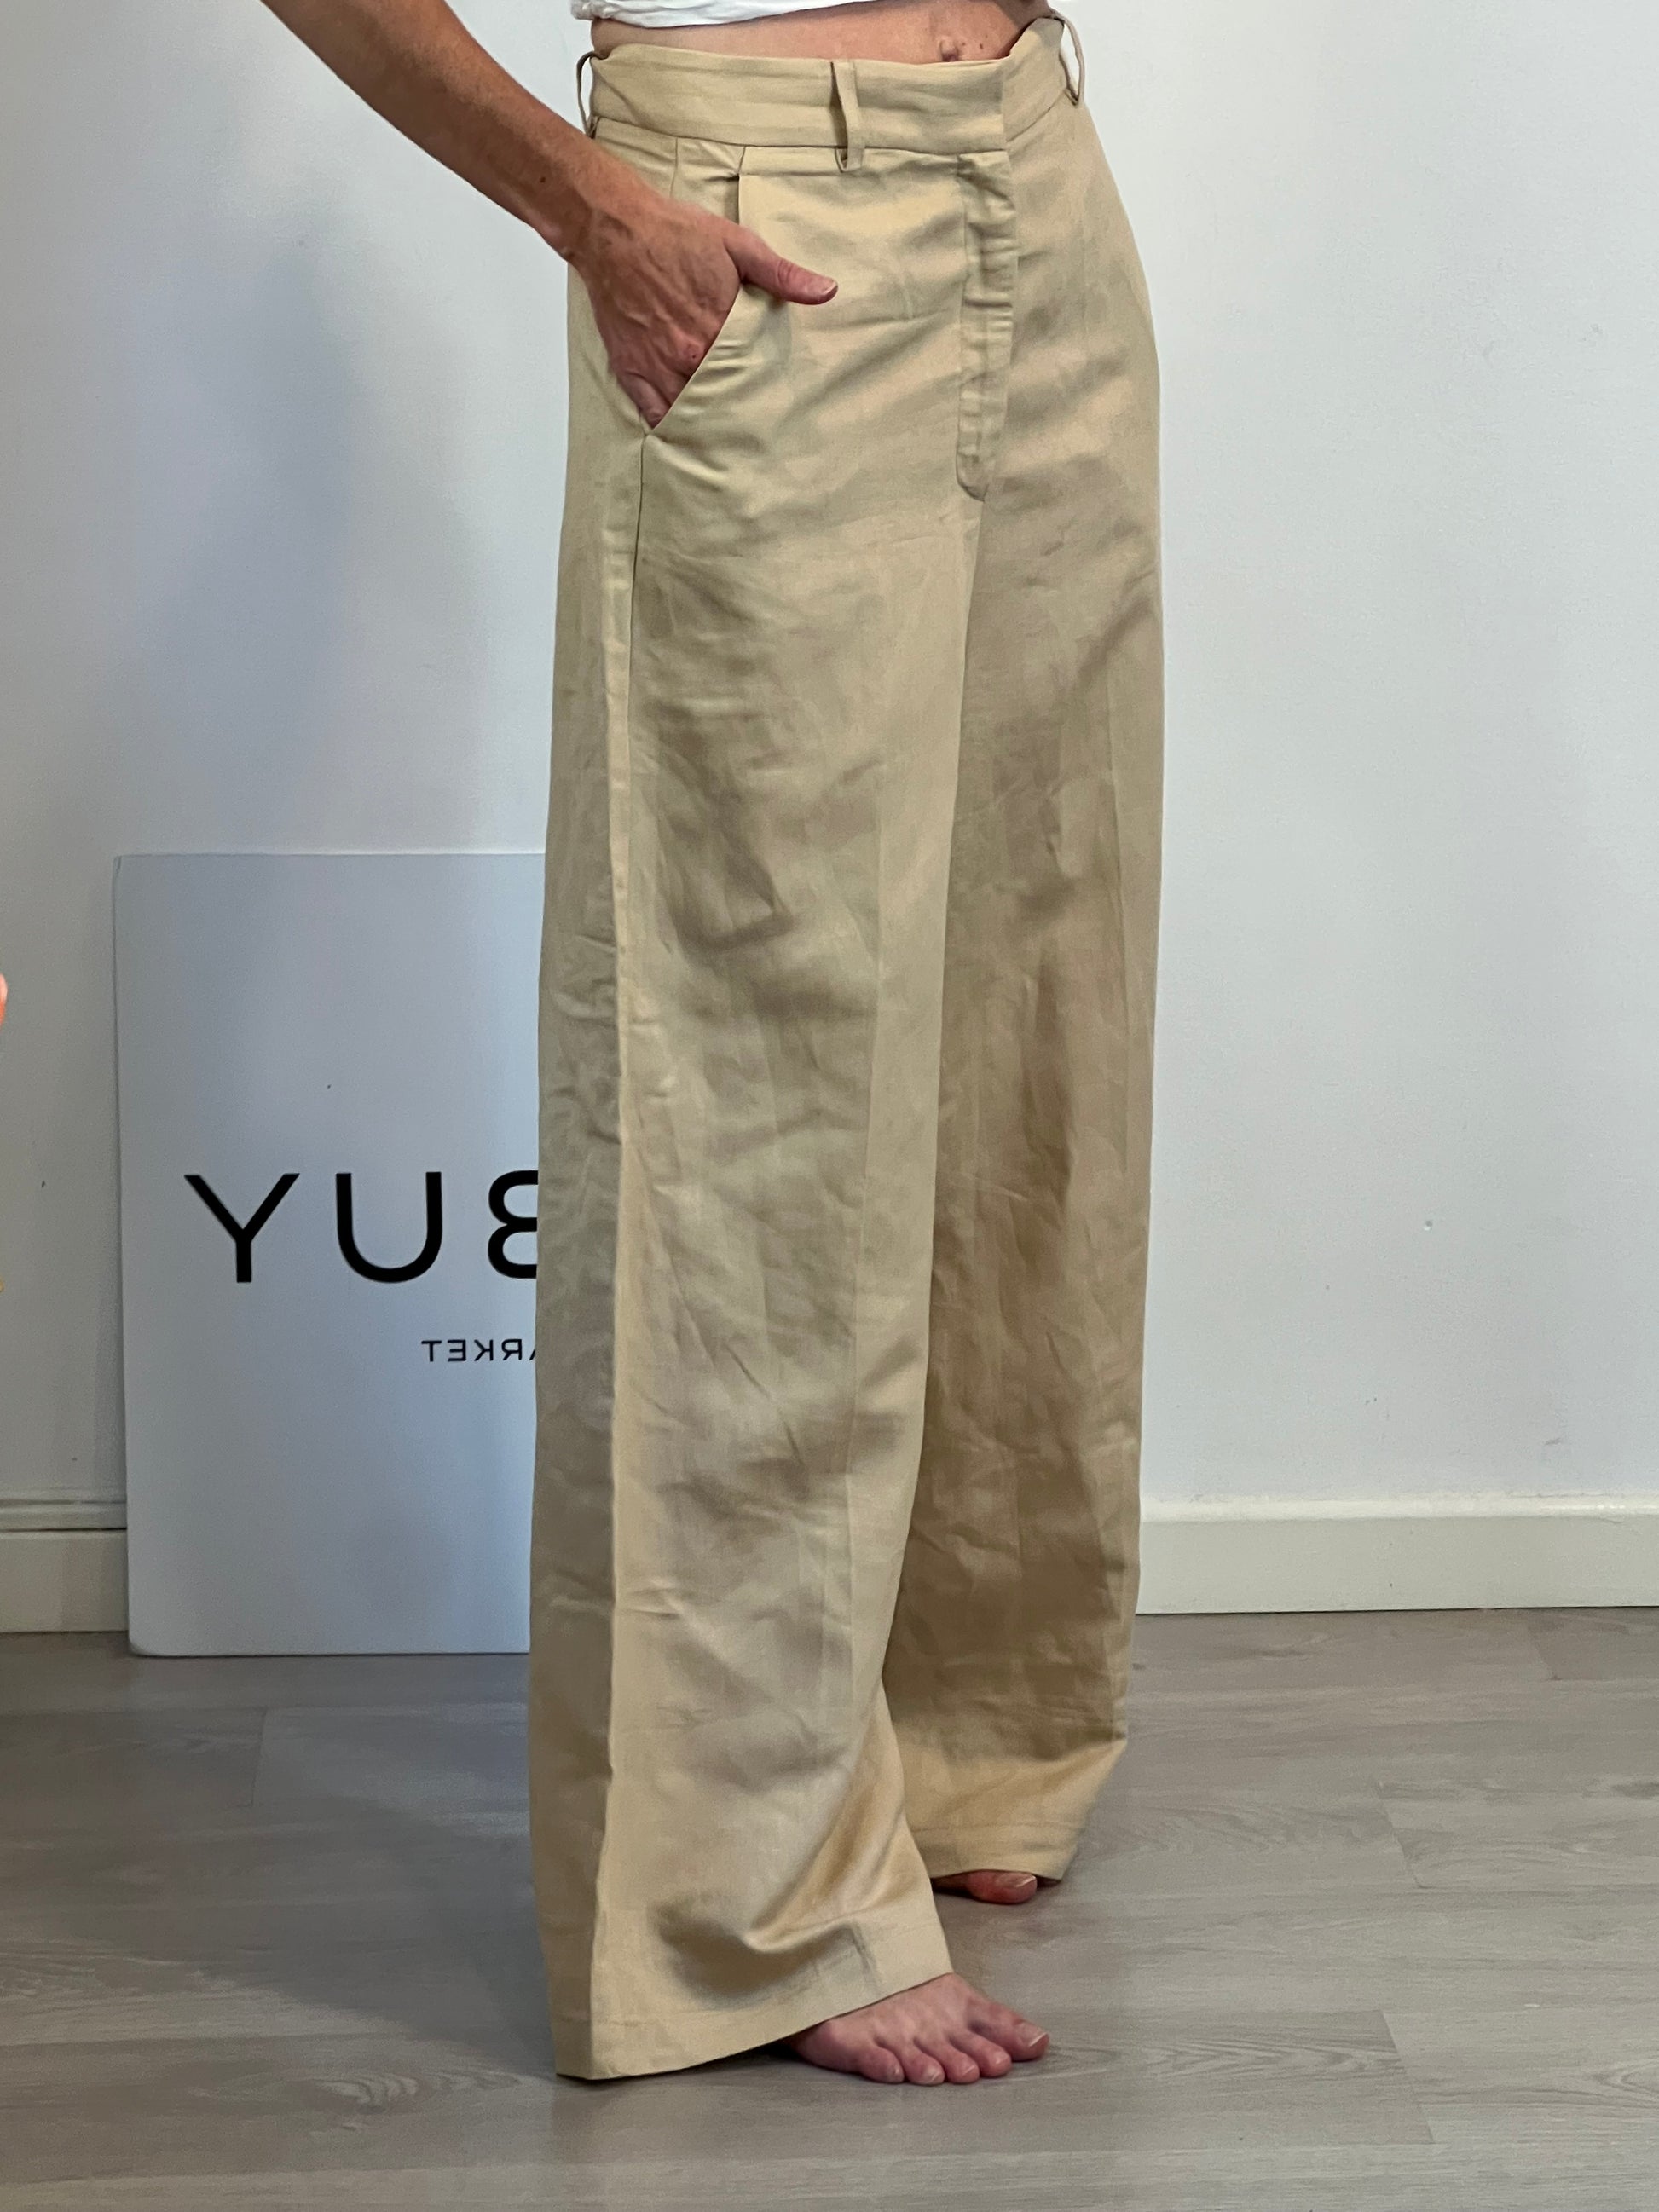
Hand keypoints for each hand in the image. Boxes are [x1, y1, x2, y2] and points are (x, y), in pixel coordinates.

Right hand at [572, 157, 835, 426]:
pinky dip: (671, 427)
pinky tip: (688, 436)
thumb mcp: (738, 245)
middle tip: (761, 428)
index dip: (767, 387)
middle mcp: (689, 355)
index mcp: (719, 329)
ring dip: (710, 425)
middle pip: (724, 399)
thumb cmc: (674, 233)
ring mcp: (658, 366)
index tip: (781, 400)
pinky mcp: (631, 369)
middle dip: (741, 411)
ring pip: (691, 412)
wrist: (614, 229)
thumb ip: (781, 274)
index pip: (754, 374)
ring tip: (730, 439)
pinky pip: (654, 413)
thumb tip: (825, 291)